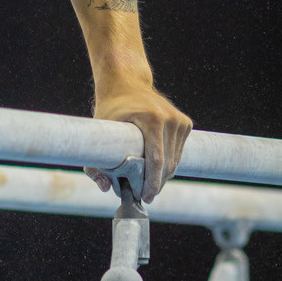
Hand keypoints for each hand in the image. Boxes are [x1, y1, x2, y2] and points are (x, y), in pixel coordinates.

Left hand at [89, 82, 191, 202]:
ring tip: (148, 184)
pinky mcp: (185, 123)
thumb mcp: (99, 131)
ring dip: (163, 176)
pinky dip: (169, 163)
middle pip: (167, 163)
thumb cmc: (111, 108)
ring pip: (175, 161)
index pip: (157, 159)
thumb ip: (96, 162)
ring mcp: (180, 120)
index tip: (146, 197)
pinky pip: (178, 152)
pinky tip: (156, 167)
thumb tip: (106, 188)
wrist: (127, 82)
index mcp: (152, 118)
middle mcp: (169, 118)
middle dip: (156, 183)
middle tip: (143, 195)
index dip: (152, 182)